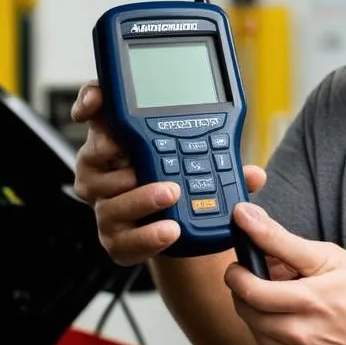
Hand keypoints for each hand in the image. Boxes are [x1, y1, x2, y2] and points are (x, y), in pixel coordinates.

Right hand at [71, 82, 266, 264]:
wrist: (181, 225)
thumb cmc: (180, 179)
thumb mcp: (201, 159)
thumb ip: (223, 158)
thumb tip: (255, 175)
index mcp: (117, 140)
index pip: (95, 113)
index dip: (90, 103)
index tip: (95, 104)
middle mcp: (104, 172)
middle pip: (94, 158)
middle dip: (120, 155)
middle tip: (147, 155)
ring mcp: (108, 207)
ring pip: (111, 202)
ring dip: (141, 198)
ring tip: (170, 193)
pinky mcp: (117, 240)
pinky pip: (125, 241)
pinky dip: (147, 237)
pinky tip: (169, 230)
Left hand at [224, 203, 345, 344]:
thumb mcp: (330, 260)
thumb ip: (284, 241)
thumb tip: (248, 217)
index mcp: (311, 300)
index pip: (253, 287)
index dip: (235, 271)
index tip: (236, 261)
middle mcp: (301, 331)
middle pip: (245, 307)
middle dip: (240, 286)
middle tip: (248, 273)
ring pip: (250, 324)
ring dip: (251, 306)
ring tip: (270, 293)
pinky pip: (263, 342)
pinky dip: (265, 325)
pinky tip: (282, 315)